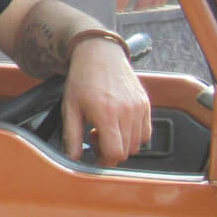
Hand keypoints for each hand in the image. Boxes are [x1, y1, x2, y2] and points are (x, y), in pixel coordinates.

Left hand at [61, 38, 151, 165]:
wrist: (99, 54)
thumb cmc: (82, 79)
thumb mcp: (70, 108)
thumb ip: (71, 136)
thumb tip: (73, 158)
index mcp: (107, 114)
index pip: (115, 153)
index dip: (104, 161)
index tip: (96, 158)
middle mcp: (127, 112)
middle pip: (126, 151)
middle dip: (110, 152)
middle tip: (96, 137)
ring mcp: (139, 108)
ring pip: (137, 144)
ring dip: (122, 144)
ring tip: (107, 129)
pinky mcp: (146, 104)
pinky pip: (146, 132)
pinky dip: (135, 136)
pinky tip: (120, 125)